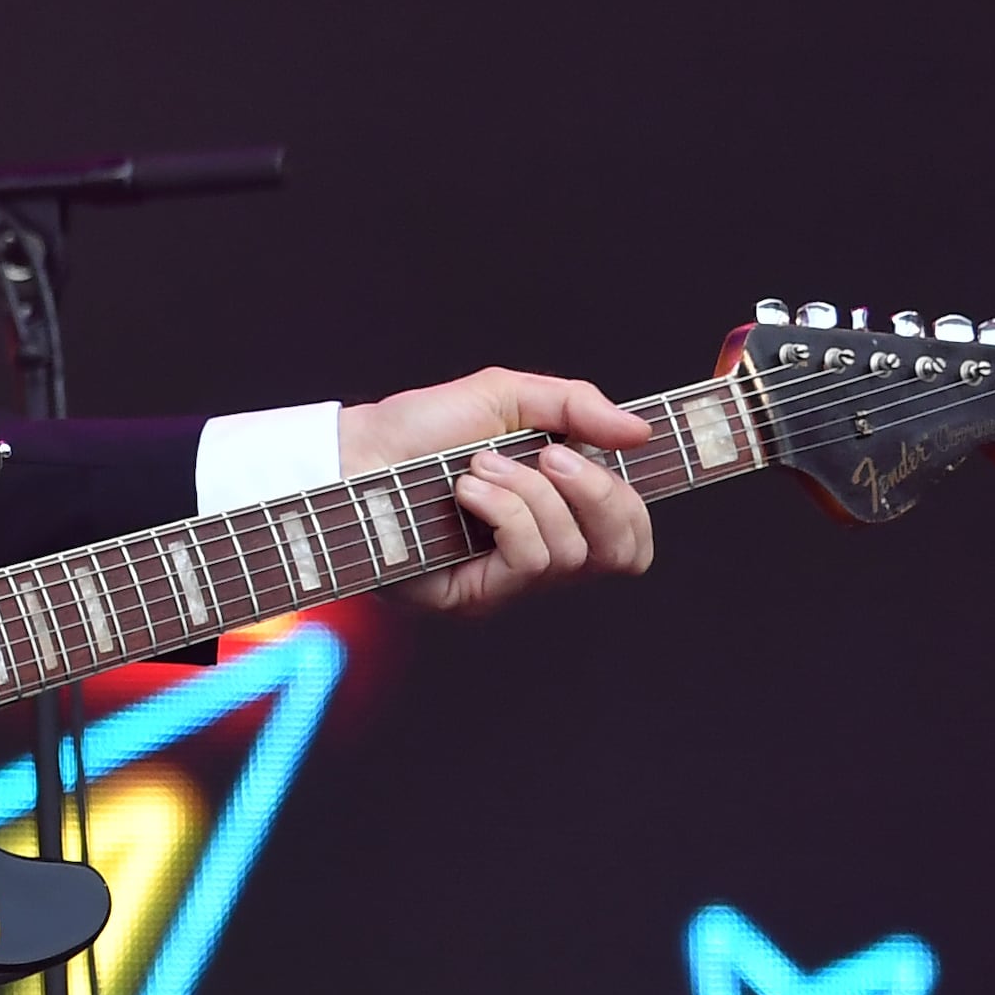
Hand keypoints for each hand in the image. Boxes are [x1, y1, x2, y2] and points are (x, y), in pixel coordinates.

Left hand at [339, 371, 652, 617]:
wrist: (355, 452)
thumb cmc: (421, 428)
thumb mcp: (504, 396)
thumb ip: (576, 405)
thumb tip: (640, 431)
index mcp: (557, 510)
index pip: (631, 534)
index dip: (634, 501)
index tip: (617, 449)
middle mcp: (541, 550)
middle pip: (622, 551)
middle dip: (597, 493)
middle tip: (549, 454)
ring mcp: (509, 580)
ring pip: (573, 553)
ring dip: (531, 493)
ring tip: (479, 466)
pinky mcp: (477, 598)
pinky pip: (531, 563)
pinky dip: (507, 513)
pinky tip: (467, 490)